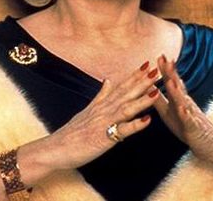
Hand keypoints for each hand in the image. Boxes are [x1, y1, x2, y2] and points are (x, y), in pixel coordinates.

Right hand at [45, 62, 160, 169]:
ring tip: (156, 90)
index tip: (147, 63)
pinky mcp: (104, 138)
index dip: (134, 75)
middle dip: (142, 82)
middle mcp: (104, 110)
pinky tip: (147, 120)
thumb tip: (108, 80)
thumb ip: (100, 96)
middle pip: (126, 93)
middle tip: (157, 69)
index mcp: (102, 104)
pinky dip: (135, 125)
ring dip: (142, 99)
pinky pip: (122, 131)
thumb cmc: (72, 133)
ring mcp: (104, 123)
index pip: (121, 86)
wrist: (55, 148)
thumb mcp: (87, 110)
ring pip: (126, 108)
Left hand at [153, 55, 212, 165]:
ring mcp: (191, 115)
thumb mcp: (169, 111)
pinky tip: (182, 108)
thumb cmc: (186, 127)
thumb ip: (159, 99)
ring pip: (183, 101)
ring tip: (171, 80)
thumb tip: (147, 86)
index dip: (165, 70)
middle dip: (171, 73)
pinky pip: (189, 120)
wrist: (210, 144)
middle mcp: (186, 103)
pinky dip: (185, 114)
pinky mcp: (193, 128)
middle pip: (178, 86)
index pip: (172, 81)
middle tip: (165, 59)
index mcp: (178, 100)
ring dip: (177, 91)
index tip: (159, 56)